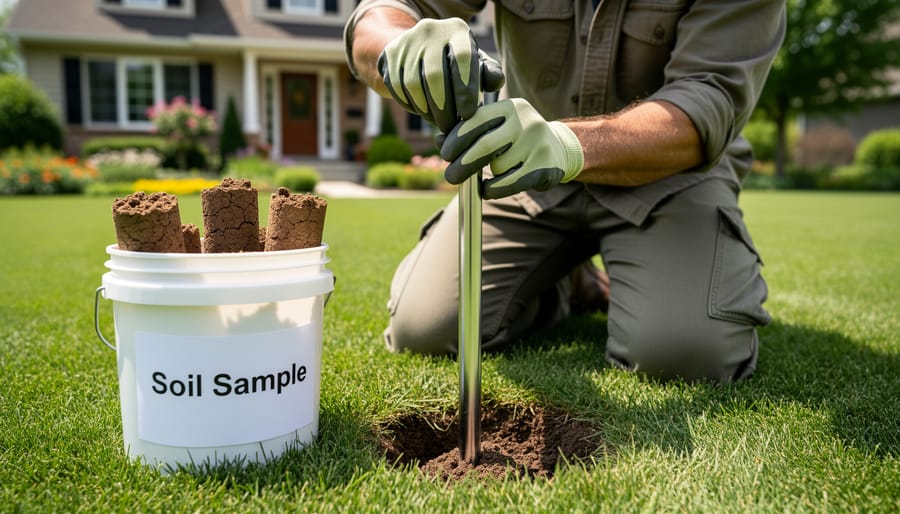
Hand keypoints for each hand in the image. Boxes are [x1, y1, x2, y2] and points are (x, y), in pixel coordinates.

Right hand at [378, 18, 503, 133]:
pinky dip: (411, 105)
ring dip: (426, 110)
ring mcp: (407, 42)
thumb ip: (489, 74)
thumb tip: (495, 82)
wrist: (418, 51)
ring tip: (438, 122)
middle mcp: (430, 30)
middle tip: (451, 128)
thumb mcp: (476, 64)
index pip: (462, 59)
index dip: (465, 89)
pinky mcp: (390, 55)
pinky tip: (423, 111)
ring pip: (412, 84)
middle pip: (434, 76)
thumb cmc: (457, 65)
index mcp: (457, 30)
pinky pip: (397, 87)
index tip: (468, 115)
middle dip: (444, 108)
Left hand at [440, 98, 583, 198]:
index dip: (457, 138)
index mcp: (511, 107)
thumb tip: (438, 141)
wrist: (559, 149)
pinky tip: (487, 190)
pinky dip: (493, 189)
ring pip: (498, 167)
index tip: (446, 154)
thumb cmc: (516, 139)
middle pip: (485, 146)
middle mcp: (527, 122)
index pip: (477, 120)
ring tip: (492, 173)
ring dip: (487, 175)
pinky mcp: (545, 166)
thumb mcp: (496, 128)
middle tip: (450, 177)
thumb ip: (468, 132)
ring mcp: (538, 144)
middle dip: (463, 164)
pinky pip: (509, 183)